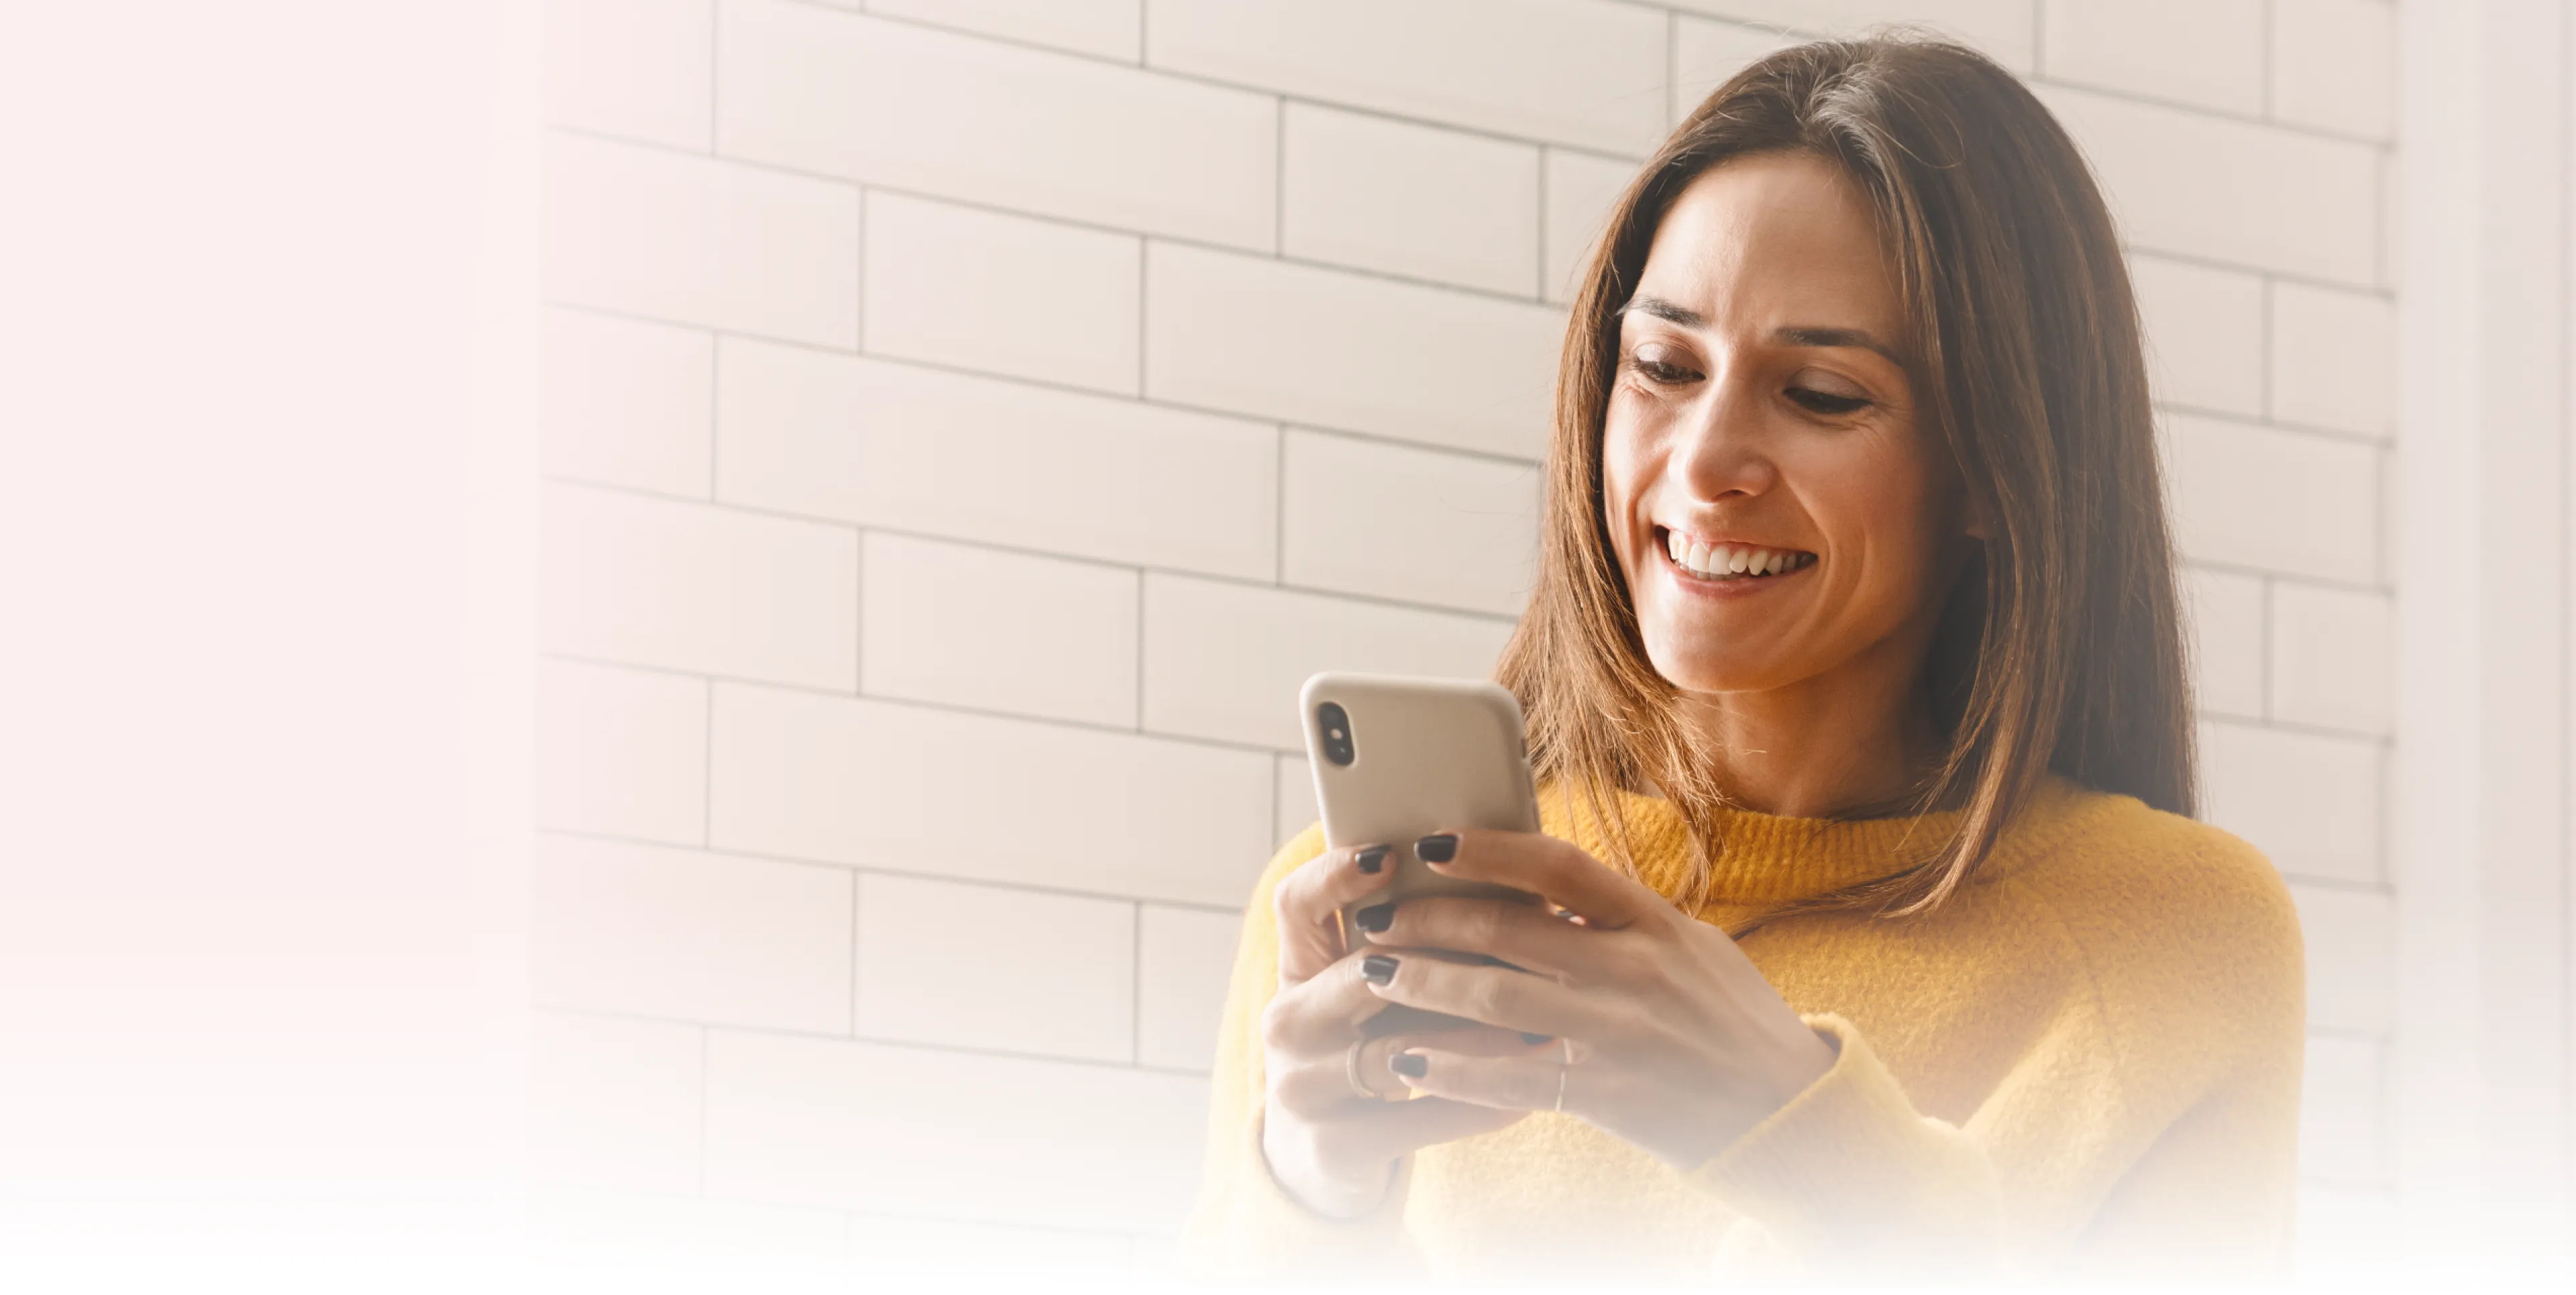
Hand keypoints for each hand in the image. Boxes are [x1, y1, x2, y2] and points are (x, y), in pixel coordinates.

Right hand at [1257, 842, 1530, 1216]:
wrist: (1326, 1151)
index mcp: (1297, 968)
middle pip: (1357, 973)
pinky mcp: (1331, 1144)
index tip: (1390, 853)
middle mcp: (1287, 1021)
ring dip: (1476, 1038)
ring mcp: (1301, 1085)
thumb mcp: (1376, 994)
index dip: (1336, 875)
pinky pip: (1416, 1119)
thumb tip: (1513, 888)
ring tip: (1543, 1026)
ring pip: (1398, 1049)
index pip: (1296, 903)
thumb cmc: (1372, 1045)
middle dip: (1442, 959)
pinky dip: (1475, 1107)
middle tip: (1517, 944)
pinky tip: (1526, 1097)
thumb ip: (1417, 945)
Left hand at [1354, 829, 1836, 1170]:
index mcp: (1654, 922)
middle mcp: (1634, 970)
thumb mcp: (1693, 948)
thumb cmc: (1737, 1021)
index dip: (1487, 848)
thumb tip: (1548, 885)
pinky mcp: (1604, 1094)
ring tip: (1373, 974)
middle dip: (1427, 919)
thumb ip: (1623, 917)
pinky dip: (1452, 1068)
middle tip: (1376, 917)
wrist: (1787, 1112)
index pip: (1557, 866)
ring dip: (1423, 984)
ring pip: (1493, 997)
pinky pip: (1508, 1077)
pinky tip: (1409, 1061)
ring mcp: (1617, 1033)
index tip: (1429, 842)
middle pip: (1507, 928)